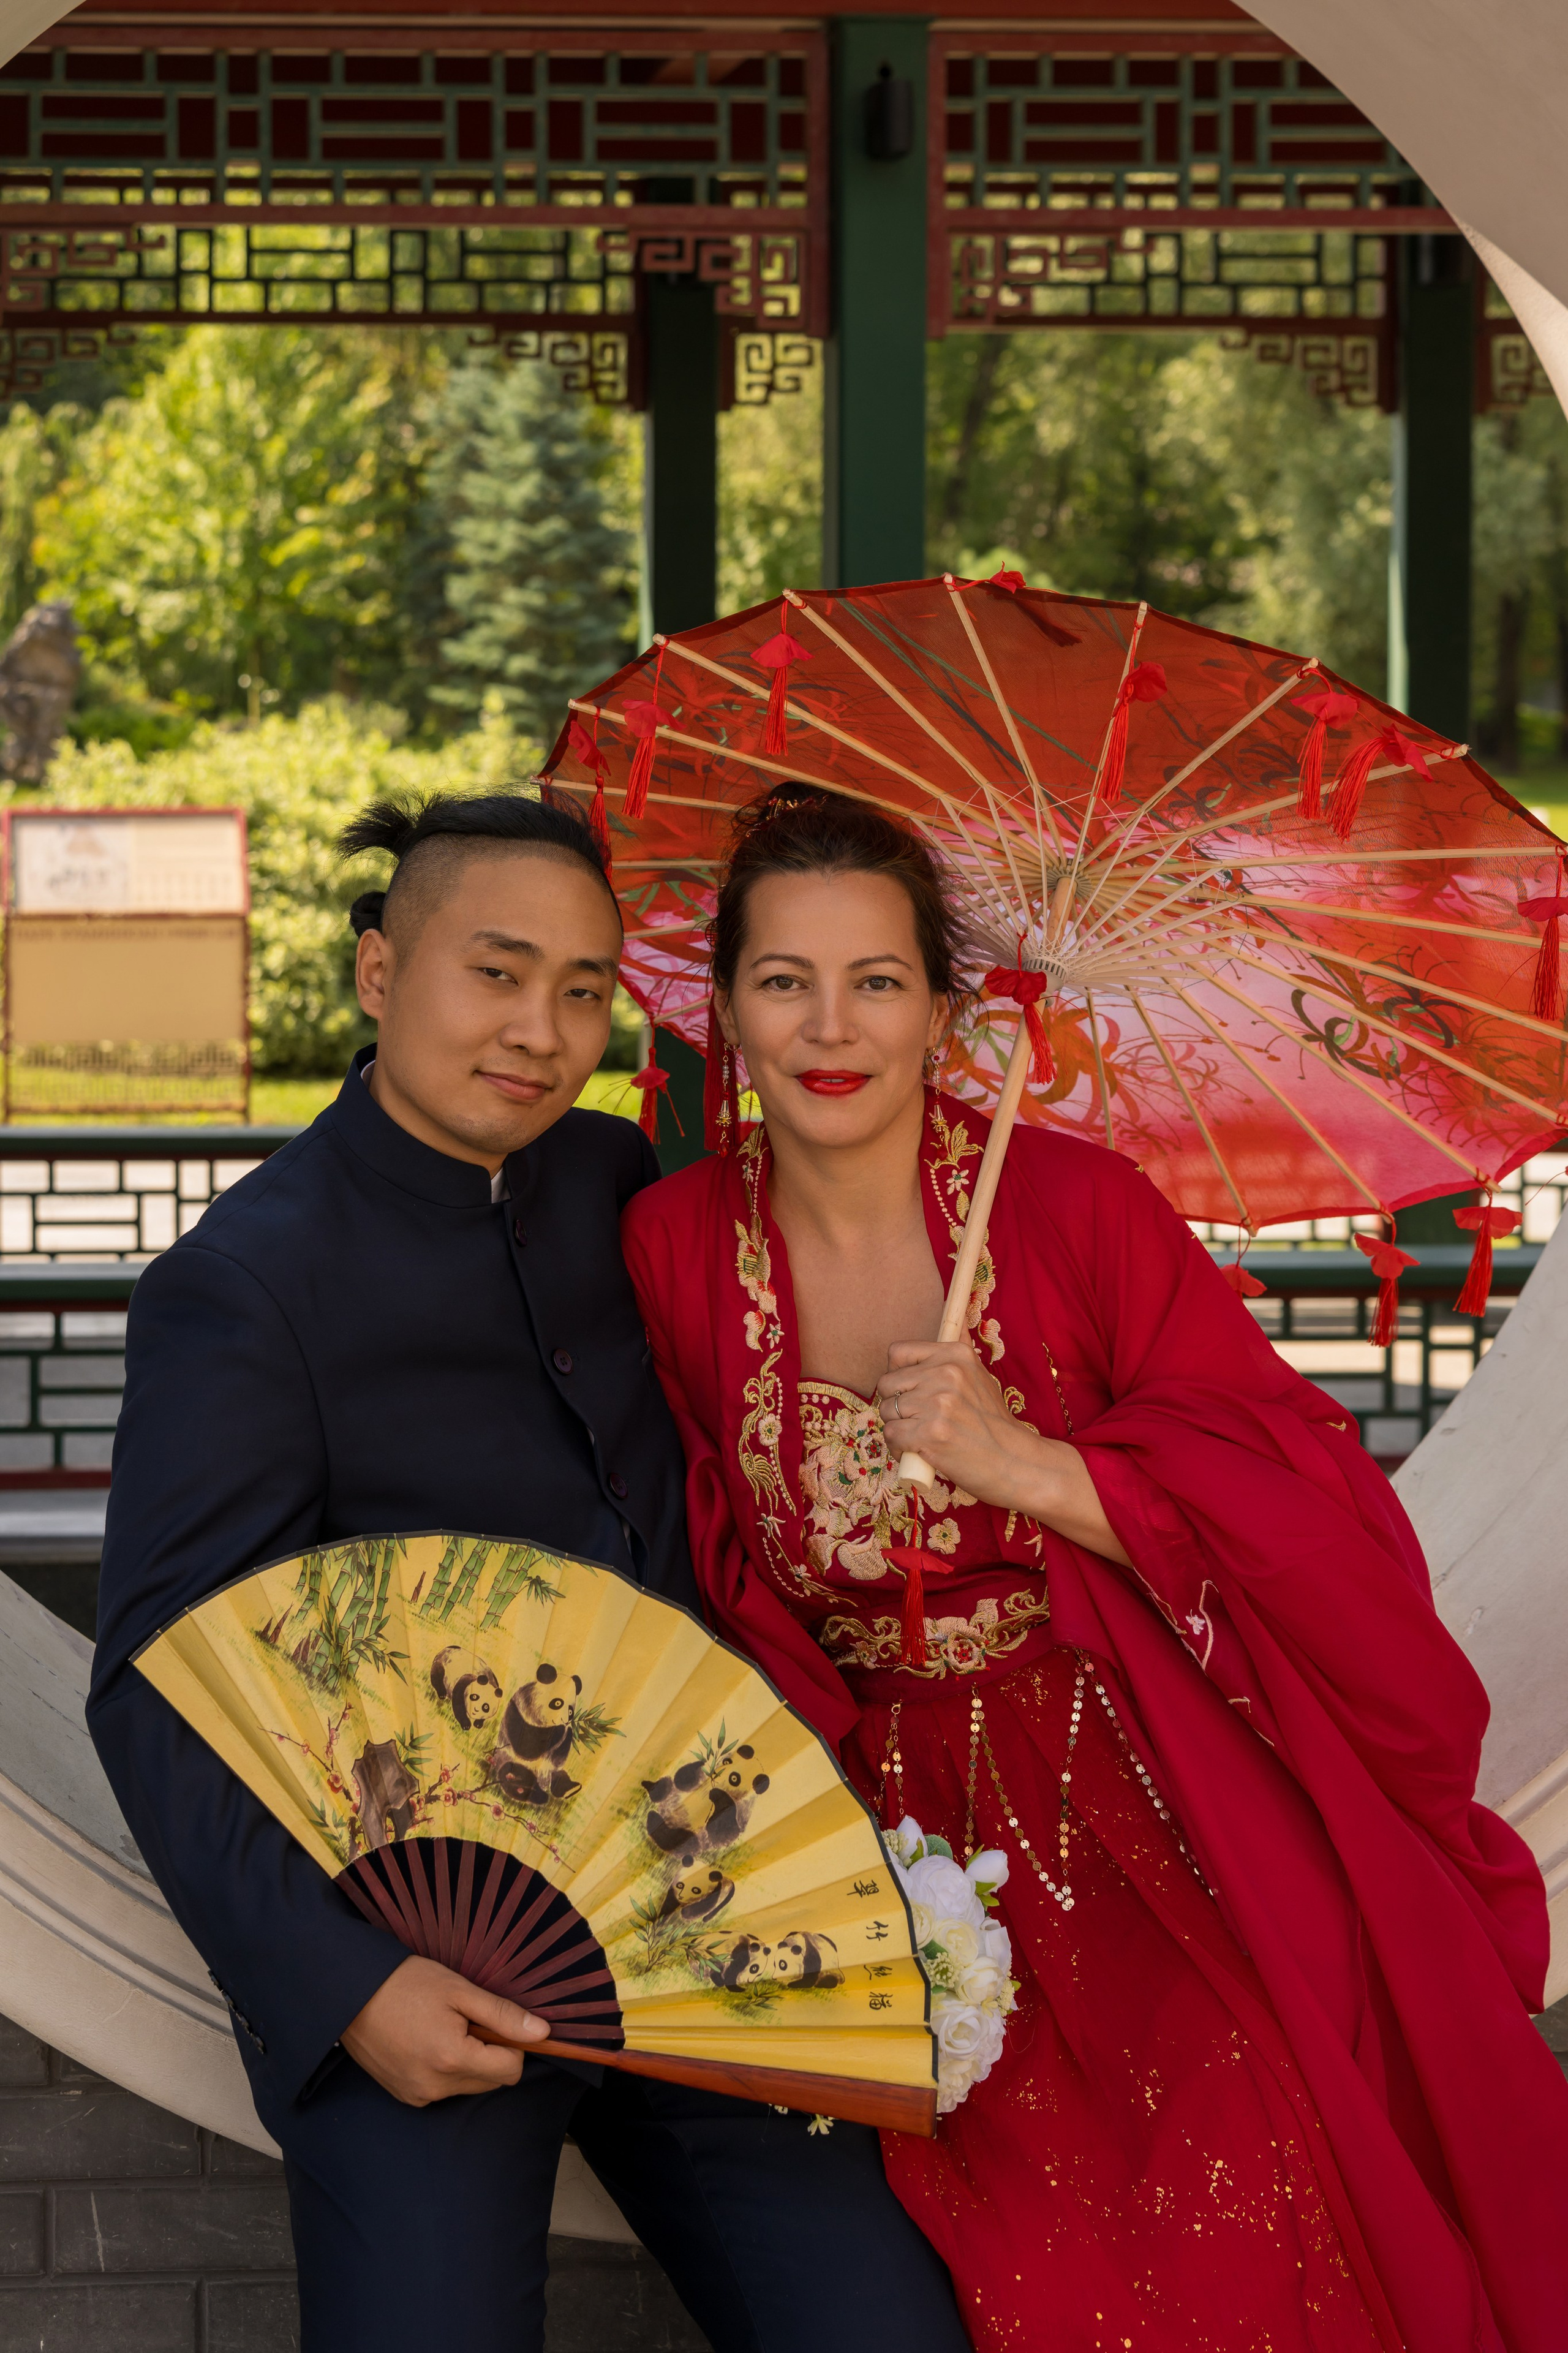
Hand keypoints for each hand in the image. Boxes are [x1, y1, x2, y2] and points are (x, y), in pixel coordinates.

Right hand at [340, 1954, 549, 2106]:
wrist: (349, 1994)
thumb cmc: (406, 1984)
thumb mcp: (459, 1990)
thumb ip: (502, 2015)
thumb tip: (543, 2033)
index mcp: (452, 2059)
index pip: (511, 2071)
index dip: (515, 2046)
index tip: (498, 2022)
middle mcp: (435, 2087)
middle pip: (491, 2081)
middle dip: (490, 2053)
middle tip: (466, 2019)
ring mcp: (418, 2095)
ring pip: (468, 2086)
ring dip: (469, 2062)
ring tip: (443, 2027)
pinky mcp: (405, 2096)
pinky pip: (443, 2089)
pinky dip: (446, 2069)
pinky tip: (427, 2041)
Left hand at [876, 1339, 1038, 1507]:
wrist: (1014, 1461)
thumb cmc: (994, 1423)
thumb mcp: (980, 1376)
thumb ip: (960, 1352)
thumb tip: (959, 1313)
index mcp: (955, 1354)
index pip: (897, 1353)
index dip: (897, 1375)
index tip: (910, 1392)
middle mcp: (946, 1373)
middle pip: (886, 1384)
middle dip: (894, 1405)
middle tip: (916, 1420)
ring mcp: (938, 1403)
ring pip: (886, 1412)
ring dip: (897, 1428)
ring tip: (920, 1437)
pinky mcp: (931, 1433)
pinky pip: (892, 1436)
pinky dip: (899, 1448)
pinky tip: (919, 1451)